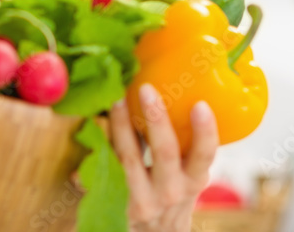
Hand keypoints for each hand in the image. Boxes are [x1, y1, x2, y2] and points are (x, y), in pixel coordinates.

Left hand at [109, 84, 218, 231]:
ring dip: (121, 126)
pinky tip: (89, 133)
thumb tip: (154, 93)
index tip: (200, 105)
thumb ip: (179, 144)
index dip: (204, 131)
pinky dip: (95, 156)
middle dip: (156, 117)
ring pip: (130, 158)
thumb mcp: (185, 173)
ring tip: (116, 100)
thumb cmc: (172, 191)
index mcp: (194, 178)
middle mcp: (172, 191)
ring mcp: (145, 200)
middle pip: (165, 151)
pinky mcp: (120, 206)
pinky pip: (106, 173)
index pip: (205, 155)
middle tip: (146, 88)